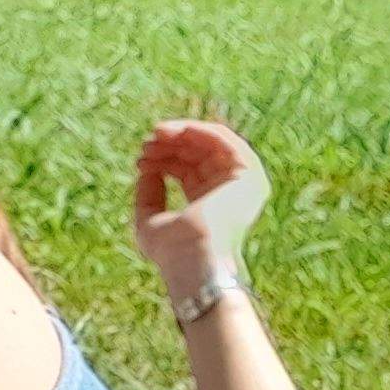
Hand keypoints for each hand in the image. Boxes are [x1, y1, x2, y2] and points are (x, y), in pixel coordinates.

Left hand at [133, 119, 268, 298]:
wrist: (194, 259)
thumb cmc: (172, 250)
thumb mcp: (149, 220)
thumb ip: (148, 194)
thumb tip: (146, 169)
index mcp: (209, 203)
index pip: (188, 169)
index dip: (164, 159)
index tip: (141, 159)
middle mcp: (227, 191)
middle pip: (198, 154)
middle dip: (170, 144)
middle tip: (146, 143)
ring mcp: (241, 183)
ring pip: (211, 143)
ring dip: (182, 133)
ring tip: (156, 135)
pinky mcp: (248, 174)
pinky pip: (225, 139)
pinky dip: (200, 130)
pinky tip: (176, 131)